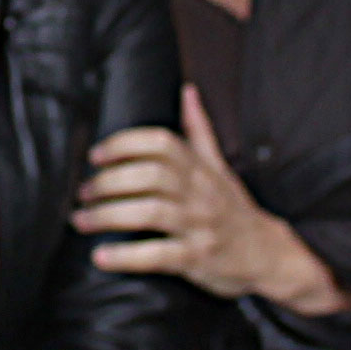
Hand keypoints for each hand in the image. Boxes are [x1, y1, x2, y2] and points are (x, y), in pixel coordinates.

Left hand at [77, 91, 349, 308]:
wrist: (269, 255)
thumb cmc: (234, 209)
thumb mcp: (220, 167)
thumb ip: (199, 131)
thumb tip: (187, 90)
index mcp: (200, 168)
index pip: (162, 143)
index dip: (125, 144)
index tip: (96, 155)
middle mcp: (200, 193)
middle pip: (150, 175)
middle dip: (109, 182)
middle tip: (82, 193)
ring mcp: (199, 226)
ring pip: (150, 212)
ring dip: (108, 216)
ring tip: (81, 221)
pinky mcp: (197, 259)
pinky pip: (158, 255)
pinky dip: (126, 256)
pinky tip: (101, 256)